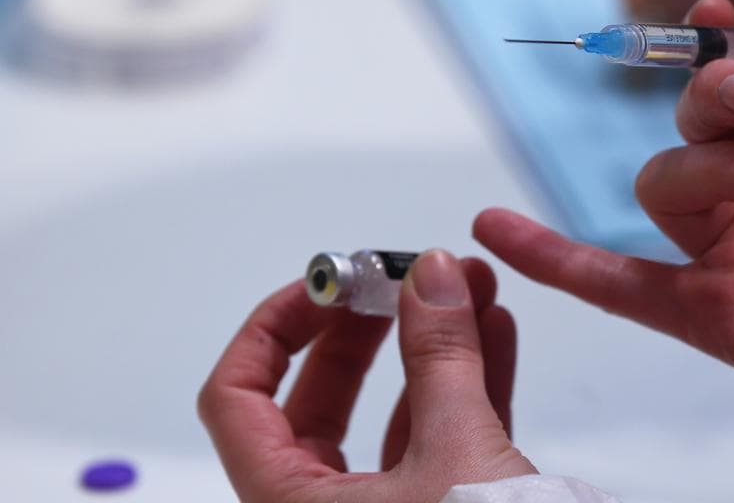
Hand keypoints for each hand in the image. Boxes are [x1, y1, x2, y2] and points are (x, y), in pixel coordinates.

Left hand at [199, 251, 535, 501]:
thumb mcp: (459, 457)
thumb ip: (442, 359)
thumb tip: (429, 278)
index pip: (238, 399)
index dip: (275, 329)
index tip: (327, 281)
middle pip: (316, 401)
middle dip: (366, 330)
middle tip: (400, 279)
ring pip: (389, 417)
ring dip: (430, 349)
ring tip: (465, 293)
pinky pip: (439, 438)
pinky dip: (467, 384)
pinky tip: (493, 337)